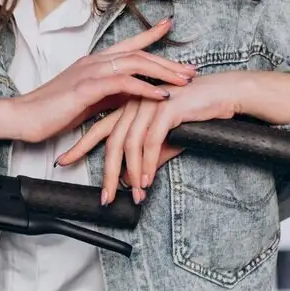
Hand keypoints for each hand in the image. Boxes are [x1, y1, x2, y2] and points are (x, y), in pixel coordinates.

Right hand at [4, 16, 195, 143]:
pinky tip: (161, 95)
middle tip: (191, 69)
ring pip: (135, 64)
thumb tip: (133, 94)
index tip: (169, 26)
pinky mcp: (86, 88)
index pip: (127, 45)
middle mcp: (93, 62)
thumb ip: (110, 94)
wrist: (22, 117)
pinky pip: (122, 83)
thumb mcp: (88, 101)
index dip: (149, 35)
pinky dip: (145, 87)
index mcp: (93, 63)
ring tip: (184, 81)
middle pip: (138, 54)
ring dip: (163, 72)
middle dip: (167, 61)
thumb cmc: (51, 112)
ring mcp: (89, 72)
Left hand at [57, 72, 245, 203]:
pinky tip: (147, 181)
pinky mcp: (166, 108)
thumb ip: (150, 156)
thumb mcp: (170, 139)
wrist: (226, 94)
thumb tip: (134, 180)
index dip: (80, 145)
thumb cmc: (198, 113)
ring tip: (132, 196)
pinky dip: (147, 164)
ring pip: (129, 143)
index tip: (63, 161)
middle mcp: (135, 102)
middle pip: (111, 140)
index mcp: (130, 105)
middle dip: (105, 171)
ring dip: (131, 173)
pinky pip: (150, 141)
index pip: (99, 127)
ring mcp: (149, 103)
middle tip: (103, 196)